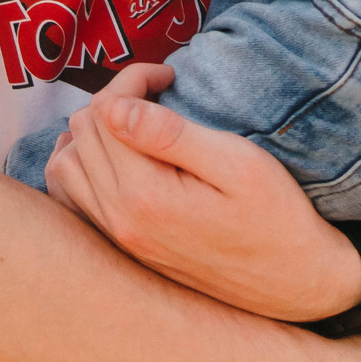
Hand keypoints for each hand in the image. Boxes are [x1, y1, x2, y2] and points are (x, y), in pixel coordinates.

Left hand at [41, 64, 360, 321]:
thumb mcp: (239, 164)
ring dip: (91, 133)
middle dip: (114, 100)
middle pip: (81, 133)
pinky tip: (114, 158)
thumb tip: (113, 107)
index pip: (104, 111)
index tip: (168, 78)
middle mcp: (120, 221)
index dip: (133, 81)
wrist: (296, 283)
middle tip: (157, 93)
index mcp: (146, 196)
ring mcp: (118, 240)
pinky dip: (81, 169)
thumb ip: (171, 135)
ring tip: (133, 122)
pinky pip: (72, 201)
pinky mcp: (123, 249)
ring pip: (64, 165)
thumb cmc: (278, 218)